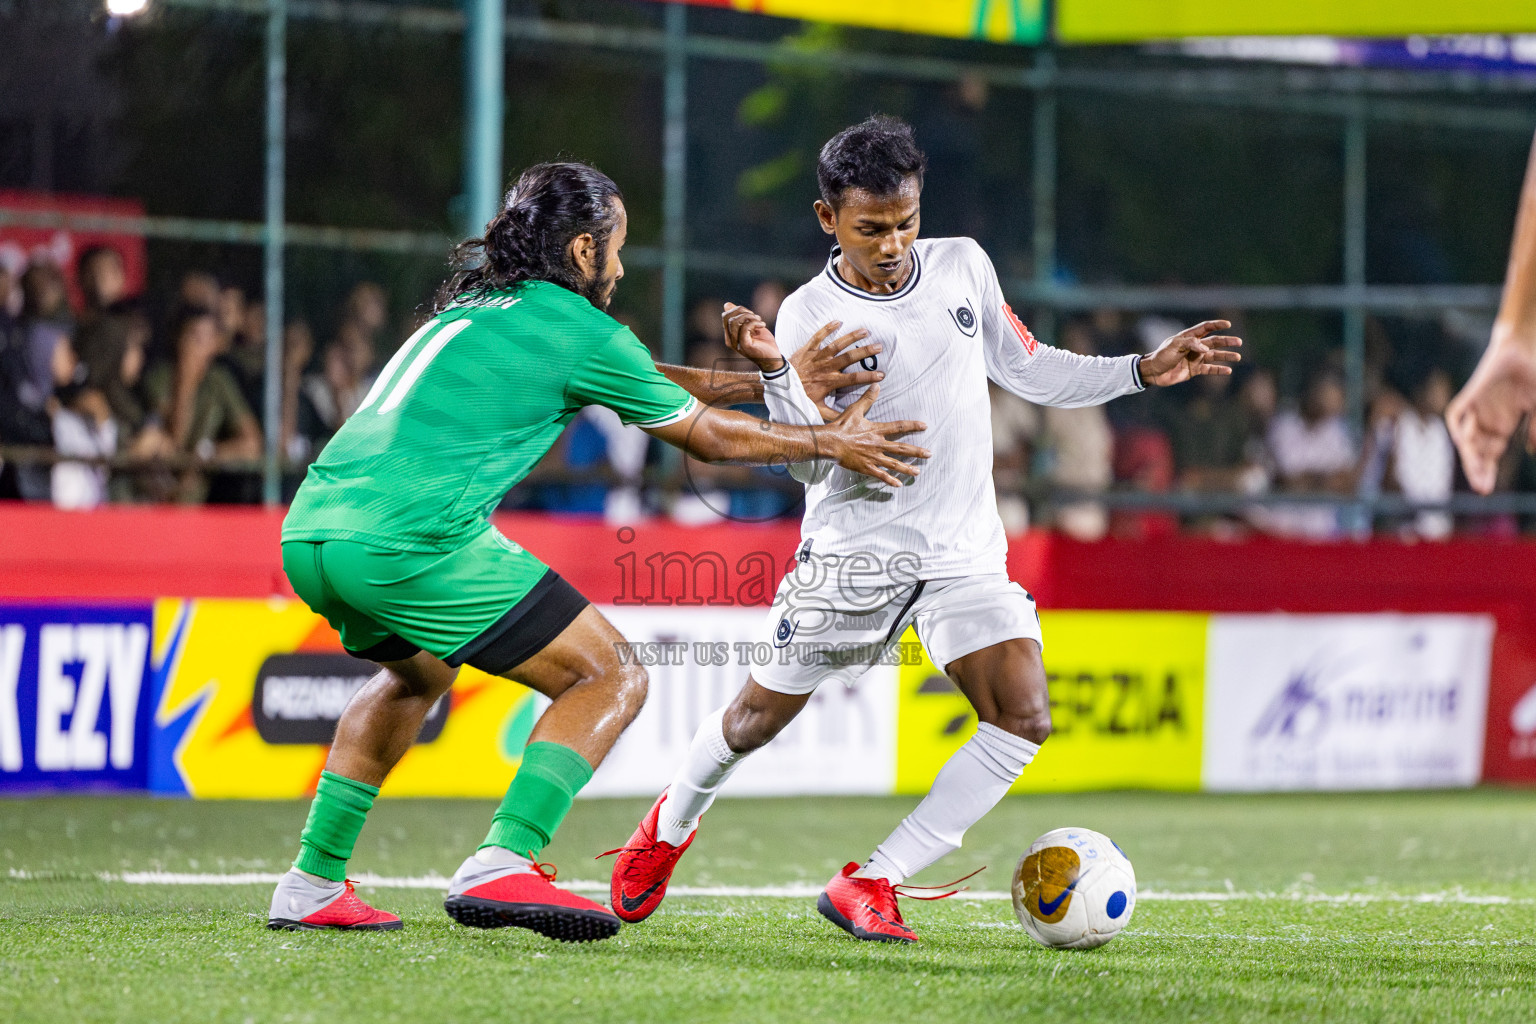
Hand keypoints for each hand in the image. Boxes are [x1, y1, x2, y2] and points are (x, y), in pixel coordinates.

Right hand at [721, 302, 783, 371]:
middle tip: (756, 316)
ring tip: (759, 320)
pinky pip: (744, 328)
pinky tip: (762, 325)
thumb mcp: (751, 326)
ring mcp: (737, 344)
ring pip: (734, 321)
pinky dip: (754, 322)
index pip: (725, 316)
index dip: (738, 310)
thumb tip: (726, 305)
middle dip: (743, 311)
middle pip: (728, 317)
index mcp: (730, 335)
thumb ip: (740, 317)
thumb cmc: (762, 343)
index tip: (751, 314)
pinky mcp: (745, 345)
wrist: (773, 359)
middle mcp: (730, 340)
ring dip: (749, 316)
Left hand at [790, 320, 882, 418]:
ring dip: (851, 337)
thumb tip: (848, 423)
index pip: (853, 379)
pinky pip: (818, 336)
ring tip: (866, 331)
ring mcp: (816, 356)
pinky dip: (827, 328)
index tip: (882, 375)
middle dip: (865, 352)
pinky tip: (839, 321)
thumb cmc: (799, 397)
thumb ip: (833, 415)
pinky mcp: (807, 349)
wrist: (778, 385)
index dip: (868, 377)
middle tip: (879, 346)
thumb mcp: (816, 410)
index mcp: (829, 382)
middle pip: (848, 358)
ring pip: (836, 344)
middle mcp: (825, 367)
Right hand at [819, 384, 928, 486]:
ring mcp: (873, 457)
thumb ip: (868, 399)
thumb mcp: (855, 409)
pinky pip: (880, 475)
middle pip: (901, 448)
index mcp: (877, 430)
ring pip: (894, 464)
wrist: (830, 442)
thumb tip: (877, 385)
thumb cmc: (841, 426)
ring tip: (918, 472)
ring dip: (907, 468)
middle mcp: (878, 444)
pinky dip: (890, 480)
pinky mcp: (866, 467)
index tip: (925, 426)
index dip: (913, 426)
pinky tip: (898, 485)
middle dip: (916, 451)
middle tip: (929, 454)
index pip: (899, 427)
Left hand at [1137, 320, 1242, 386]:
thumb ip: (1191, 344)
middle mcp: (1194, 347)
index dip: (1216, 325)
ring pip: (1215, 356)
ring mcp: (1195, 358)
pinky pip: (1209, 369)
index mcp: (1189, 337)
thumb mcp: (1174, 346)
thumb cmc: (1162, 356)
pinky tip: (1228, 370)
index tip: (1228, 324)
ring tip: (1238, 357)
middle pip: (1214, 342)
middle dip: (1226, 341)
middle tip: (1239, 342)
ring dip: (1226, 356)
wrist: (1153, 372)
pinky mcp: (1194, 370)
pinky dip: (1219, 370)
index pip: (1205, 328)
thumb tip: (1206, 349)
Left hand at [1446, 335, 1535, 493]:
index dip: (1486, 471)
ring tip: (1476, 472)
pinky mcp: (1469, 395)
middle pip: (1476, 451)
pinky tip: (1466, 441)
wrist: (1523, 347)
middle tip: (1482, 488)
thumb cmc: (1534, 374)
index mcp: (1501, 423)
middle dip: (1478, 469)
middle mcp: (1486, 419)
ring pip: (1466, 438)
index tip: (1486, 491)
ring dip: (1469, 455)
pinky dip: (1459, 428)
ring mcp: (1476, 408)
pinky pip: (1457, 415)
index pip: (1490, 454)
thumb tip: (1532, 452)